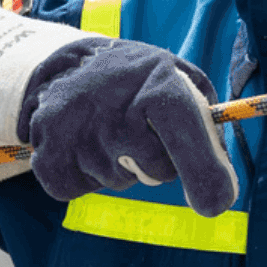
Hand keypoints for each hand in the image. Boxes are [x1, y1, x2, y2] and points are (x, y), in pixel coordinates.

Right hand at [18, 37, 237, 215]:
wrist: (69, 63)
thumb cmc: (139, 79)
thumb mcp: (179, 77)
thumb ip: (207, 123)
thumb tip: (220, 185)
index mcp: (156, 82)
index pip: (184, 132)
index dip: (204, 171)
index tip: (216, 202)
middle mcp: (114, 107)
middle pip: (159, 170)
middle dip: (160, 162)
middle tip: (142, 132)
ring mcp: (77, 132)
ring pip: (119, 180)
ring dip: (119, 165)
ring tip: (107, 130)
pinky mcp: (47, 154)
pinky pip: (79, 189)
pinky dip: (85, 176)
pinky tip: (83, 146)